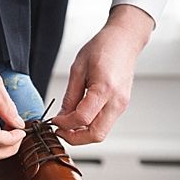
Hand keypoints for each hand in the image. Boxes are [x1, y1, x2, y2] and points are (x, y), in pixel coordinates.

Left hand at [52, 5, 152, 143]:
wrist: (125, 41)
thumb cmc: (103, 48)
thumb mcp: (78, 68)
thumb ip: (71, 96)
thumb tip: (62, 116)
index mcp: (105, 89)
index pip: (82, 119)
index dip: (65, 124)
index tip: (54, 120)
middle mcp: (117, 101)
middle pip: (96, 134)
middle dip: (75, 138)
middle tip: (61, 131)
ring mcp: (121, 105)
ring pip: (102, 132)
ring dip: (83, 133)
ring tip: (69, 124)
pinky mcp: (121, 105)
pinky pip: (105, 123)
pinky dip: (91, 126)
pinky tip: (80, 117)